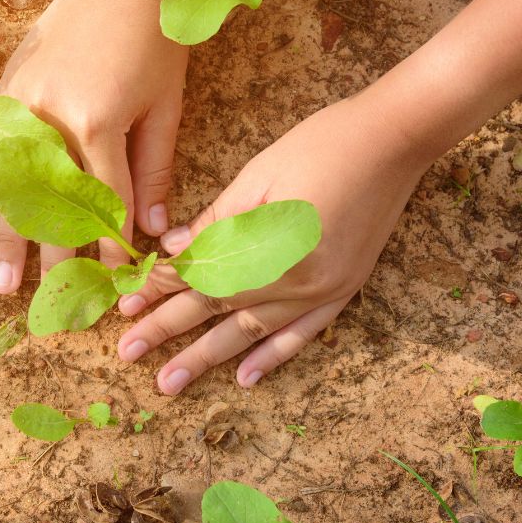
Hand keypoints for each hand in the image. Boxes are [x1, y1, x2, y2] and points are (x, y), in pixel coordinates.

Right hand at [0, 0, 187, 292]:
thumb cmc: (157, 38)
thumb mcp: (165, 106)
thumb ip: (154, 170)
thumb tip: (152, 230)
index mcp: (98, 124)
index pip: (104, 204)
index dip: (110, 248)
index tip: (114, 285)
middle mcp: (52, 118)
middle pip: (51, 206)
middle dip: (51, 262)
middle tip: (46, 308)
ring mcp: (23, 101)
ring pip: (12, 185)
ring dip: (6, 238)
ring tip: (2, 284)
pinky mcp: (9, 84)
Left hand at [115, 94, 432, 394]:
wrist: (396, 139)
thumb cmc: (322, 144)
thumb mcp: (258, 176)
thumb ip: (216, 221)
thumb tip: (173, 251)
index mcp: (268, 247)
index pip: (200, 275)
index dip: (160, 288)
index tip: (125, 303)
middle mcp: (295, 280)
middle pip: (218, 310)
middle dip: (168, 331)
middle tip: (128, 354)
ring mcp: (323, 290)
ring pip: (253, 332)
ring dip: (208, 358)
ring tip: (169, 383)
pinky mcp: (343, 289)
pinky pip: (303, 334)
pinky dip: (272, 357)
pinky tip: (245, 378)